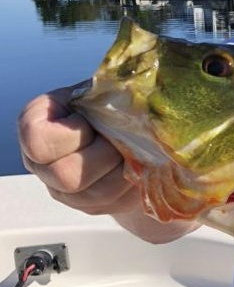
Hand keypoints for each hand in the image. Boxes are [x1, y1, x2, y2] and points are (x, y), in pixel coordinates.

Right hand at [18, 86, 197, 242]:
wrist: (130, 133)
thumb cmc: (113, 104)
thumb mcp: (106, 89)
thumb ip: (110, 88)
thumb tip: (142, 81)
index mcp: (37, 125)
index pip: (38, 141)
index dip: (73, 133)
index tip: (91, 121)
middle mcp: (42, 163)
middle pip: (67, 175)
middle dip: (104, 156)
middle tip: (122, 141)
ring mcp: (65, 189)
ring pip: (95, 194)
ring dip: (123, 171)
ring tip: (135, 152)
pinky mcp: (91, 205)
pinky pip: (114, 203)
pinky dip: (134, 184)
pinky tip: (141, 166)